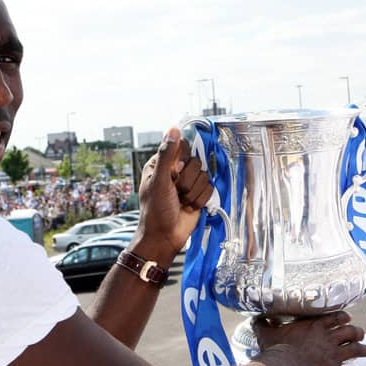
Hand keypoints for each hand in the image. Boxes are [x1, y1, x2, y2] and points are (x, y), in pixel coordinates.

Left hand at [129, 126, 212, 263]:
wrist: (165, 236)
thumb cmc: (156, 210)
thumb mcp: (159, 181)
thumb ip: (168, 155)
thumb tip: (173, 129)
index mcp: (161, 163)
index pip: (182, 147)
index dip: (181, 161)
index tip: (174, 173)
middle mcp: (175, 171)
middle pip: (196, 162)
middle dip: (187, 181)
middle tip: (175, 192)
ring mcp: (187, 183)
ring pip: (204, 176)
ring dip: (192, 192)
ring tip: (180, 202)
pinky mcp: (198, 194)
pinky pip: (209, 189)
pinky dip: (199, 200)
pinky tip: (188, 207)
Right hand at [254, 312, 365, 365]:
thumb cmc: (277, 350)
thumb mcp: (266, 333)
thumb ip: (262, 324)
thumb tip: (255, 318)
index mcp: (313, 326)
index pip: (335, 317)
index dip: (342, 317)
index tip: (345, 318)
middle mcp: (328, 338)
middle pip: (350, 331)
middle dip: (356, 332)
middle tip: (357, 332)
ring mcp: (335, 355)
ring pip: (356, 349)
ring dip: (363, 349)